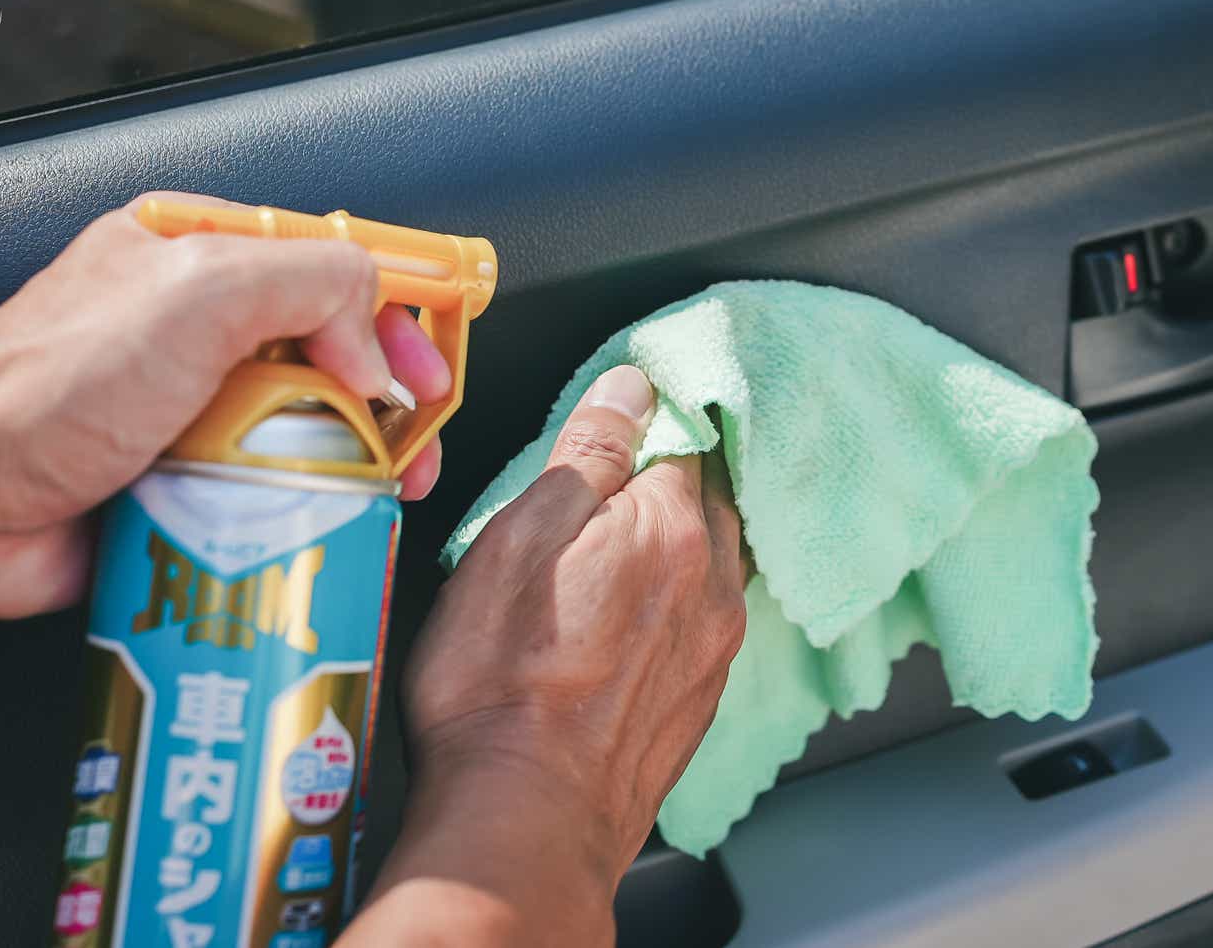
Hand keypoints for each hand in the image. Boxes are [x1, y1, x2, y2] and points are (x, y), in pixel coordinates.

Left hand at [0, 193, 450, 619]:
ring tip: (389, 490)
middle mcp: (197, 330)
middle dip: (390, 398)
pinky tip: (331, 526)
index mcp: (197, 256)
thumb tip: (372, 338)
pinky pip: (268, 496)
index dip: (394, 312)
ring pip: (309, 431)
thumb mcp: (197, 292)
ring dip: (360, 463)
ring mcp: (191, 411)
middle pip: (332, 353)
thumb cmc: (45, 385)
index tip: (430, 362)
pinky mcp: (182, 486)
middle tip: (419, 438)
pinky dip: (307, 513)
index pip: (328, 266)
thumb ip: (309, 282)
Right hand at [350, 366, 746, 947]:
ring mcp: (710, 651)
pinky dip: (670, 608)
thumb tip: (629, 387)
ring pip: (707, 565)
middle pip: (703, 502)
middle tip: (604, 486)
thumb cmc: (501, 689)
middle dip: (663, 483)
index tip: (606, 430)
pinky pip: (697, 626)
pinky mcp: (695, 704)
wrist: (522, 824)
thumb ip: (584, 454)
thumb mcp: (518, 540)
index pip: (677, 440)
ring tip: (610, 551)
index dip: (639, 426)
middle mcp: (709, 587)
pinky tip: (623, 624)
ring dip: (671, 547)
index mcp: (669, 529)